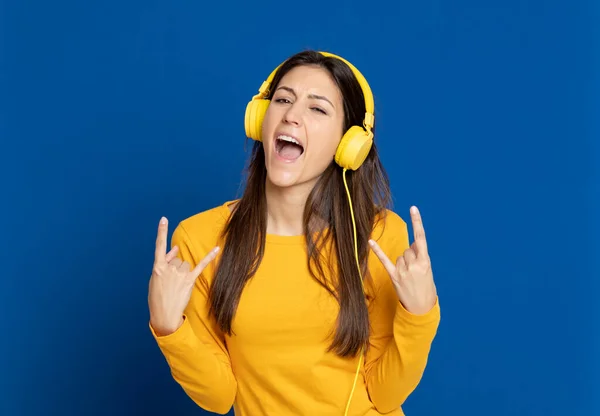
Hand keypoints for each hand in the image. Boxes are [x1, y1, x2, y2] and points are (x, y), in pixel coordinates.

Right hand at [148, 217, 219, 335]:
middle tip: (172, 282)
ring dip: (184, 272)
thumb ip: (164, 263)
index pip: (159, 247)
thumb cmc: (158, 297)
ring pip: (186, 264)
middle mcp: (169, 269)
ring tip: (178, 285)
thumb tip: (174, 249)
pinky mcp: (189, 281)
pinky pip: (200, 266)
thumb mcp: (155, 280)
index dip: (161, 232)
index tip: (164, 219)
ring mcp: (179, 275)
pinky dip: (209, 257)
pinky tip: (217, 248)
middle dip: (176, 268)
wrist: (164, 315)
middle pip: (177, 259)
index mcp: (157, 268)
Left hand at [369, 206, 436, 314]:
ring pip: (400, 255)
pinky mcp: (394, 276)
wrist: (421, 308)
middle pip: (408, 249)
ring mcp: (403, 271)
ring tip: (409, 276)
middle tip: (416, 270)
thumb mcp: (428, 270)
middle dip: (411, 256)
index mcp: (425, 262)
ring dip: (403, 262)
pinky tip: (370, 242)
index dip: (417, 222)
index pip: (421, 238)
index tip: (413, 208)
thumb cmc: (426, 287)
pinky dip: (377, 251)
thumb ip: (419, 255)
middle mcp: (414, 265)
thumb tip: (411, 245)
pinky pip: (385, 260)